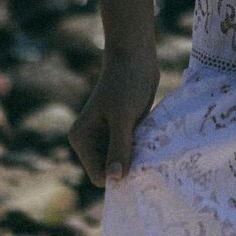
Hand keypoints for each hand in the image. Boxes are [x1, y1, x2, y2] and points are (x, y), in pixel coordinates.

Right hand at [68, 51, 160, 186]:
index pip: (99, 175)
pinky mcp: (123, 130)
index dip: (118, 176)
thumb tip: (115, 179)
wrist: (136, 55)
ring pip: (124, 162)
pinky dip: (142, 147)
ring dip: (137, 157)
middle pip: (111, 171)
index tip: (141, 166)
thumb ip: (119, 148)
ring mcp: (108, 136)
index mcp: (82, 139)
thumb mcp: (122, 116)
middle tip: (149, 156)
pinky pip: (132, 150)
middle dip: (129, 167)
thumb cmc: (126, 82)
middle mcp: (92, 140)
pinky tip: (153, 138)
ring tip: (151, 144)